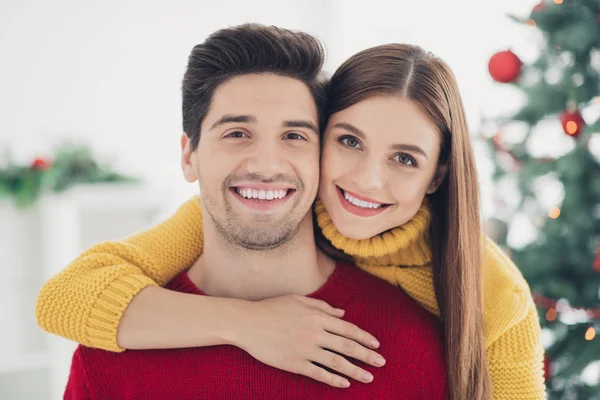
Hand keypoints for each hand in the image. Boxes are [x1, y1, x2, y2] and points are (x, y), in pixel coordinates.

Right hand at [234, 295, 384, 387]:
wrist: (248, 323)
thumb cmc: (272, 308)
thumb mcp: (298, 300)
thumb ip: (323, 307)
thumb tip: (343, 313)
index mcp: (317, 316)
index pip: (348, 329)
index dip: (364, 337)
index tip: (376, 345)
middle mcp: (315, 333)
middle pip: (347, 346)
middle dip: (367, 355)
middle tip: (382, 363)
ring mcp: (305, 349)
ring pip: (337, 362)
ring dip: (356, 371)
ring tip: (369, 377)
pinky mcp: (295, 363)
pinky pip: (319, 373)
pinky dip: (334, 380)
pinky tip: (345, 384)